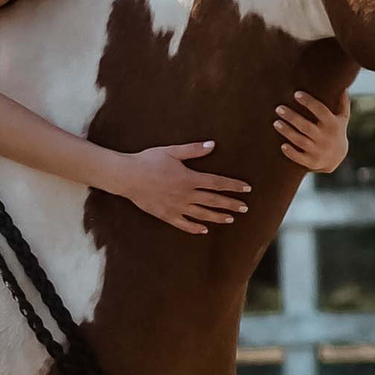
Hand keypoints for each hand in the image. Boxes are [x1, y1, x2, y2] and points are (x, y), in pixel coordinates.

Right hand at [118, 140, 250, 233]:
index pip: (217, 183)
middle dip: (231, 204)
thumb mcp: (171, 152)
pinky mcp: (166, 215)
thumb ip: (193, 150)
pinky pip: (184, 224)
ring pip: (202, 214)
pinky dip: (195, 227)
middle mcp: (186, 195)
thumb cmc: (148, 161)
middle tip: (244, 208)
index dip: (233, 186)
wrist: (127, 176)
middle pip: (213, 200)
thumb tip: (212, 145)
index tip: (246, 189)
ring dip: (217, 217)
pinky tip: (204, 229)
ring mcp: (176, 207)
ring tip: (230, 219)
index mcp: (189, 178)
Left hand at [274, 87, 349, 176]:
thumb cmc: (336, 131)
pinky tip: (282, 145)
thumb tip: (342, 84)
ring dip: (287, 132)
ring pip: (300, 141)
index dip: (309, 102)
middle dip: (292, 117)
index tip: (296, 94)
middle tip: (278, 108)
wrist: (338, 158)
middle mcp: (326, 138)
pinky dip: (291, 153)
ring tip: (276, 122)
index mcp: (333, 124)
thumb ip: (342, 102)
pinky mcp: (311, 162)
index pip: (320, 111)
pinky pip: (299, 158)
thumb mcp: (342, 118)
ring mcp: (318, 150)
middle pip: (306, 126)